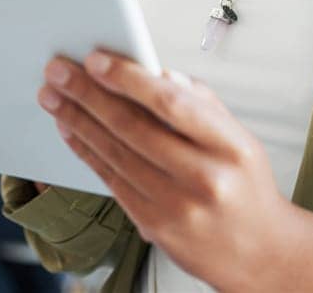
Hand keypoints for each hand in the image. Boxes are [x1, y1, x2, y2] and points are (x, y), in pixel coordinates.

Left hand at [38, 52, 295, 291]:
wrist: (260, 252)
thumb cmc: (243, 185)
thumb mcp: (237, 137)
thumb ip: (198, 102)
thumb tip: (154, 72)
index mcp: (229, 146)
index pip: (171, 103)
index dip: (127, 79)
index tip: (95, 59)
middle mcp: (204, 177)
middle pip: (133, 127)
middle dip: (87, 94)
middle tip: (57, 71)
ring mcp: (177, 206)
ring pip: (115, 154)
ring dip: (76, 120)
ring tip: (52, 96)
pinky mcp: (154, 226)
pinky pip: (110, 180)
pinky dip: (85, 151)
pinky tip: (69, 129)